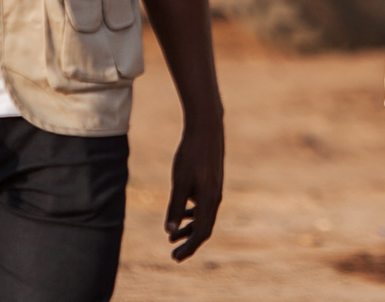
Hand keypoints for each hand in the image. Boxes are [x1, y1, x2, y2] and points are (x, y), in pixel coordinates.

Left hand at [165, 114, 222, 261]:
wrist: (206, 128)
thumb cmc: (191, 154)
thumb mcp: (179, 181)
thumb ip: (175, 206)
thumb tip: (169, 231)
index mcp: (209, 200)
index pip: (201, 232)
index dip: (189, 247)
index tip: (175, 257)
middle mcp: (215, 197)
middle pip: (204, 228)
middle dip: (189, 242)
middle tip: (174, 254)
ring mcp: (215, 189)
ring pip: (204, 216)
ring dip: (189, 228)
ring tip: (172, 236)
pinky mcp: (212, 181)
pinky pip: (204, 205)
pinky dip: (193, 213)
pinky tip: (182, 212)